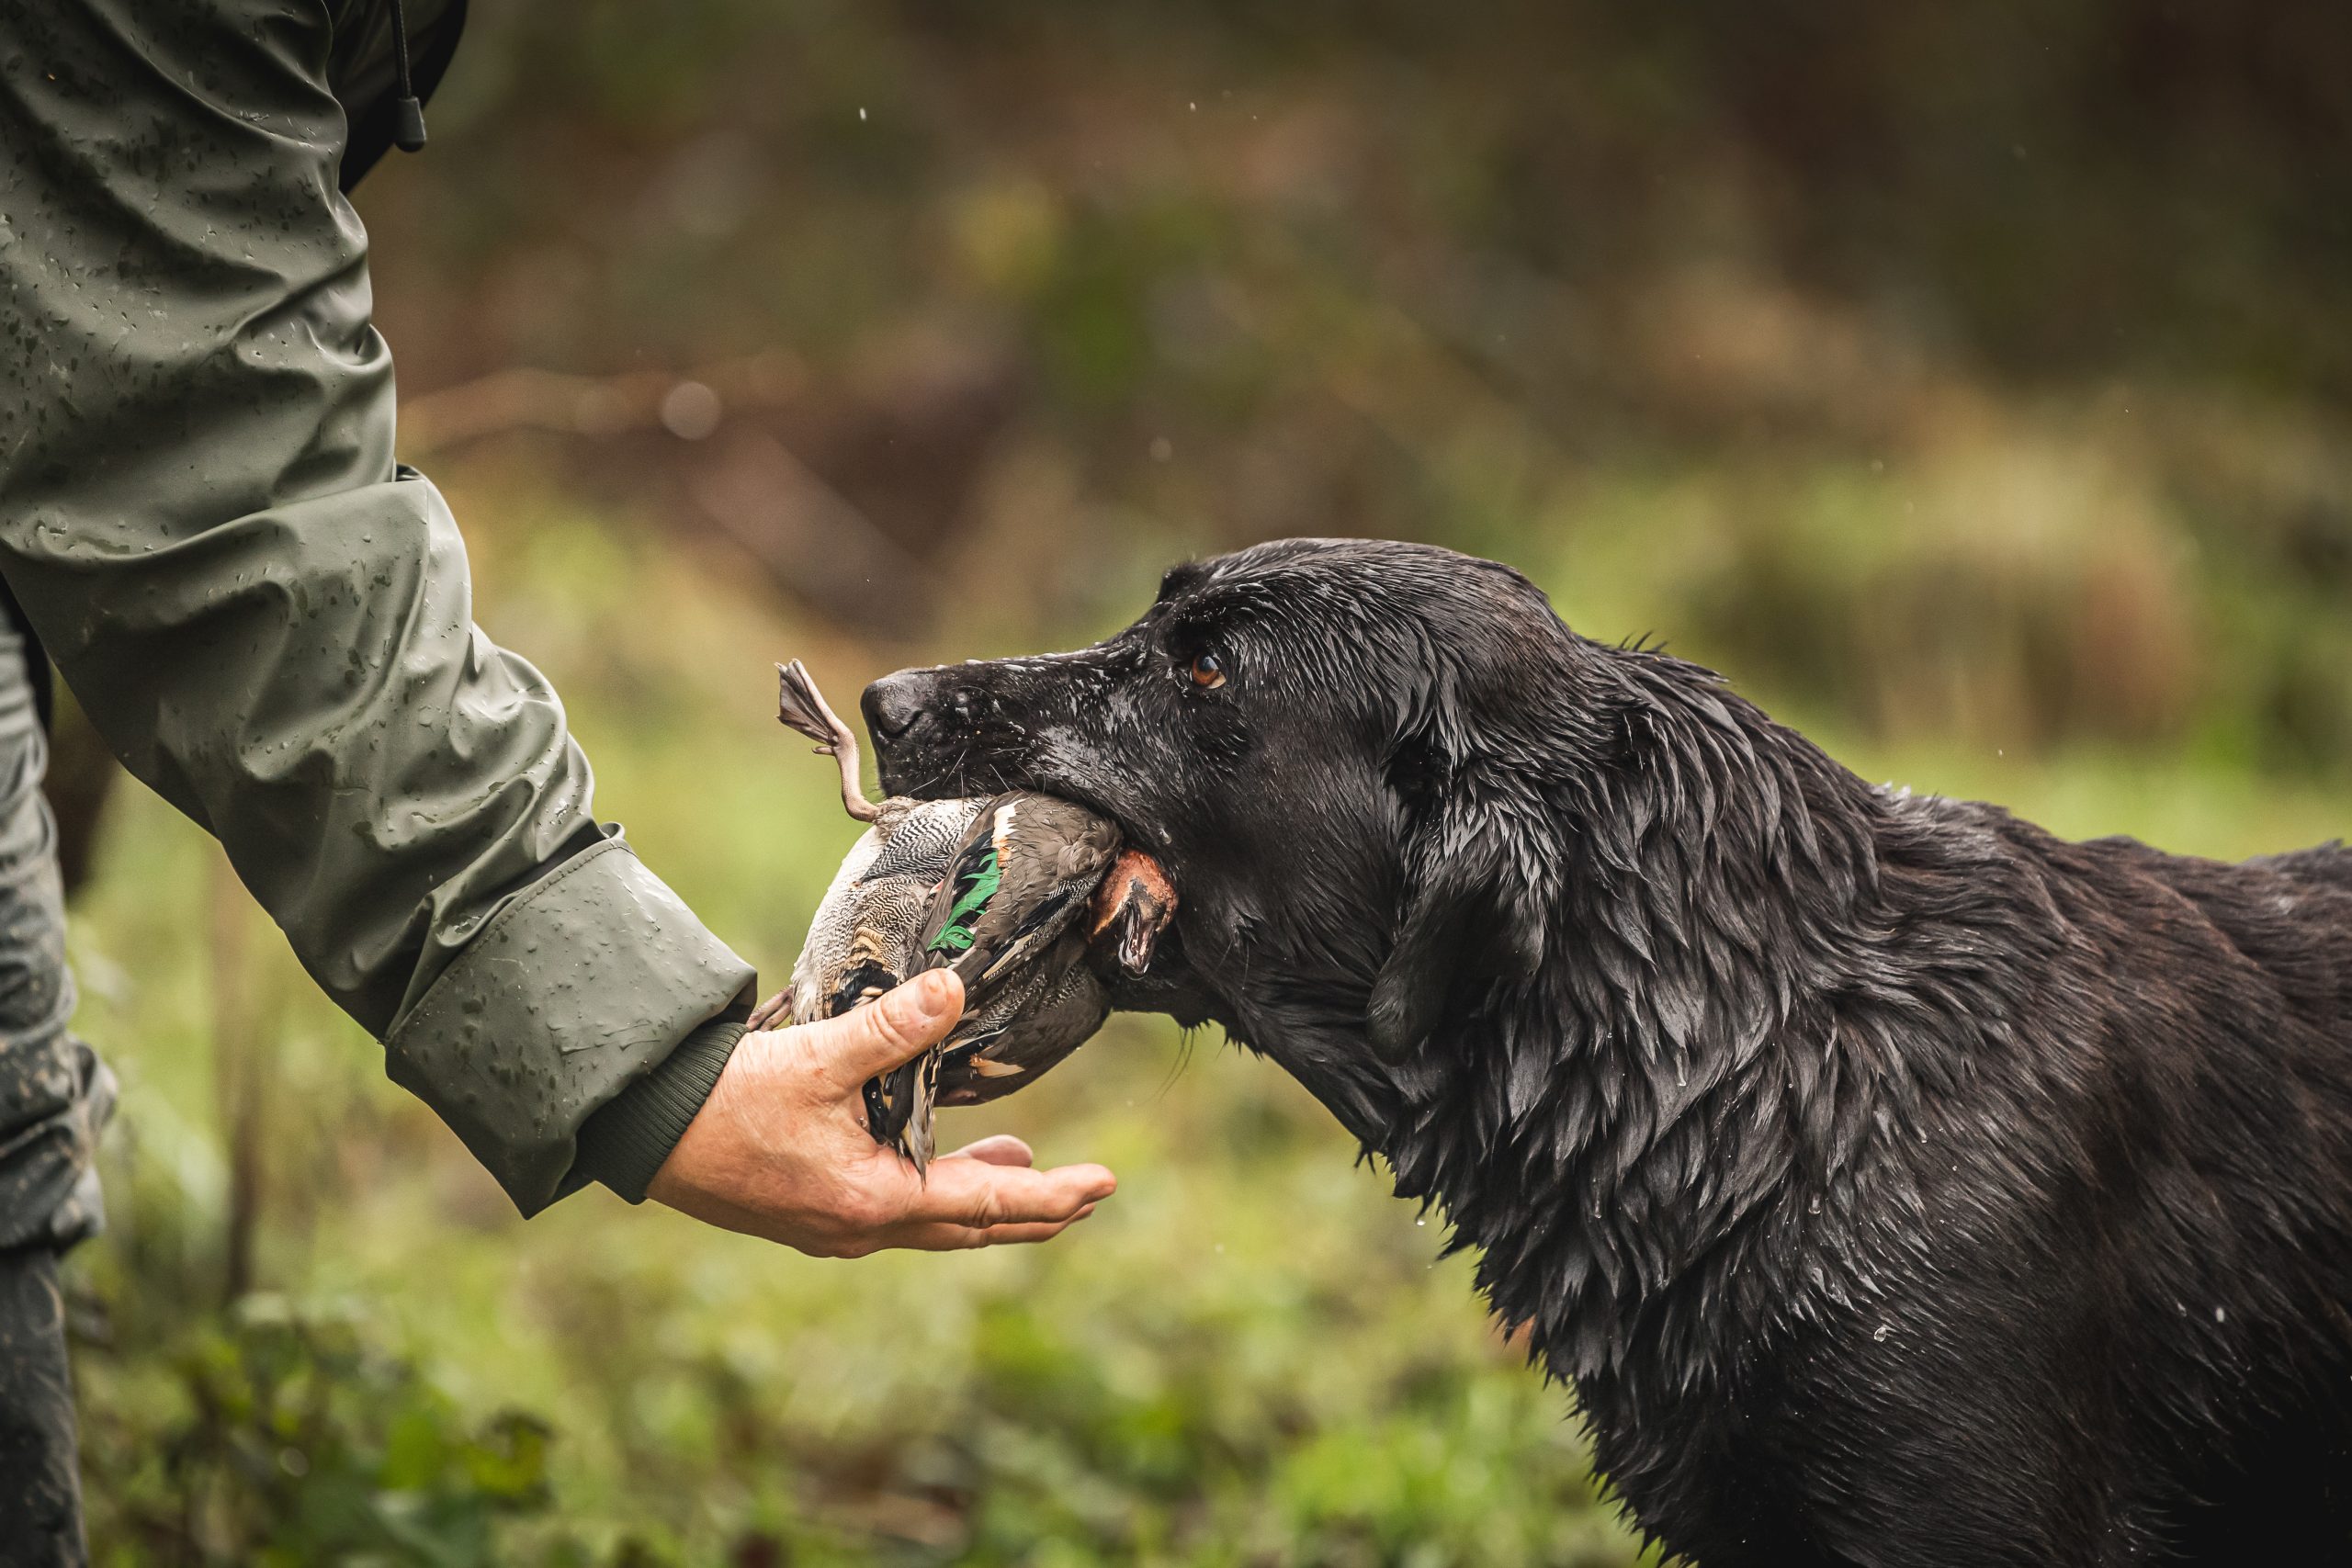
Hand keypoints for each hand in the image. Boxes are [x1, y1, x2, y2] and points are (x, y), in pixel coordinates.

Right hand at [646, 968, 1115, 1255]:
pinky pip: (898, 1215)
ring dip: (985, 1201)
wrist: (646, 1132)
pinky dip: (937, 1194)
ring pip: (934, 1223)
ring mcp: (835, 1228)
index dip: (1054, 1196)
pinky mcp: (812, 1216)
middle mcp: (863, 1228)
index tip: (1105, 1184)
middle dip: (1034, 1210)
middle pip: (972, 1227)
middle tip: (1087, 1194)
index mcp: (877, 1199)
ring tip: (1026, 1172)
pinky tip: (933, 1167)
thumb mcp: (819, 1058)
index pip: (991, 1206)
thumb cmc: (729, 1100)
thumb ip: (893, 1028)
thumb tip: (956, 988)